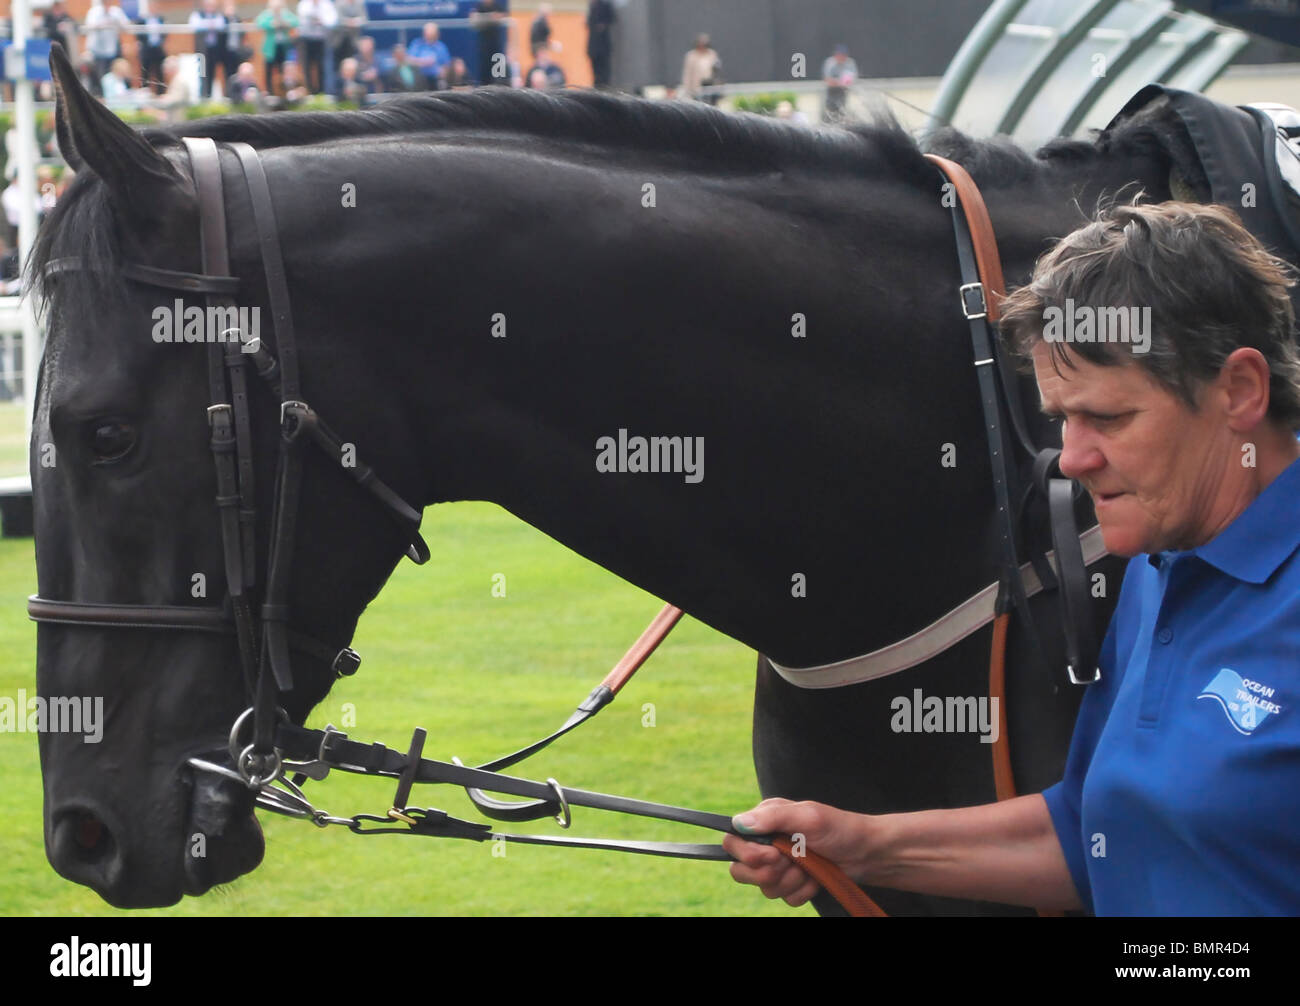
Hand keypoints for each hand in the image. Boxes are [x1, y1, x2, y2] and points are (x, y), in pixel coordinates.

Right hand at [722, 797, 874, 907]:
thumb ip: (773, 818)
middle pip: (740, 870)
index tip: (772, 854)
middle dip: (768, 872)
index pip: (732, 841)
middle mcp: (767, 843)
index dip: (747, 854)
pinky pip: (784, 898)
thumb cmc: (839, 828)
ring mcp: (778, 866)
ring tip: (809, 867)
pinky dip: (802, 891)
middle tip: (790, 862)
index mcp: (765, 821)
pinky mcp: (791, 884)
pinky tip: (815, 878)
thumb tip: (739, 823)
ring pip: (764, 888)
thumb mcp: (807, 816)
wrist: (866, 854)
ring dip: (790, 881)